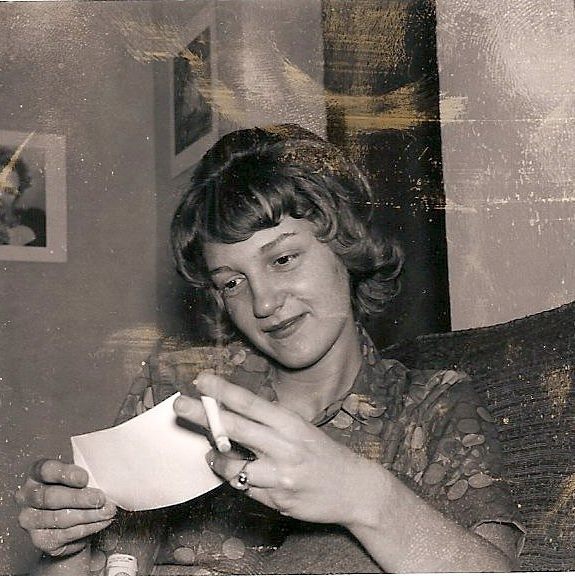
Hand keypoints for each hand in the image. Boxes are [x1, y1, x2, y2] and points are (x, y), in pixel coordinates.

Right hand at [15, 459, 116, 556]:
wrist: (71, 520)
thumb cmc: (77, 490)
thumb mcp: (79, 477)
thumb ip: (85, 474)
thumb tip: (105, 475)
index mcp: (37, 474)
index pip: (47, 470)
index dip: (66, 474)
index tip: (85, 478)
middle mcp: (27, 496)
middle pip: (51, 497)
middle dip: (79, 498)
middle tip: (101, 499)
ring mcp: (30, 519)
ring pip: (59, 518)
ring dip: (88, 515)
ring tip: (108, 512)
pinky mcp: (40, 540)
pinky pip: (65, 534)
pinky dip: (88, 528)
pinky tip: (102, 522)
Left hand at [174, 373, 376, 526]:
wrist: (354, 488)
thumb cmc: (323, 454)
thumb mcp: (301, 430)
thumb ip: (269, 424)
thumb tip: (231, 414)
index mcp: (291, 423)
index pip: (250, 402)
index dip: (223, 391)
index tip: (201, 381)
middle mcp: (284, 447)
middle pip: (234, 428)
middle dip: (203, 415)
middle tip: (179, 405)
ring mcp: (280, 476)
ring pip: (231, 465)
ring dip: (216, 457)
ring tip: (211, 452)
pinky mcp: (277, 500)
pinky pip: (244, 488)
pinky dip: (234, 478)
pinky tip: (233, 472)